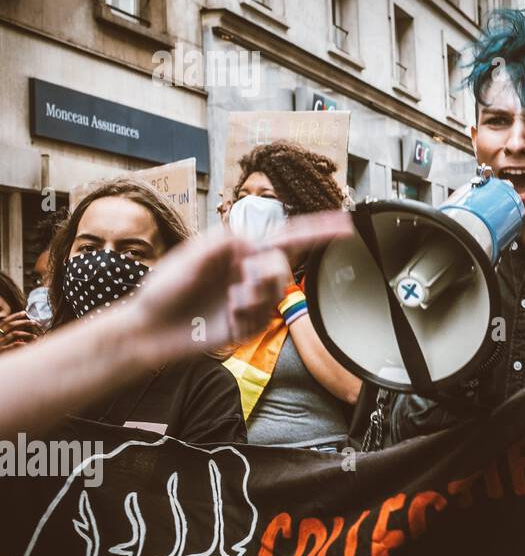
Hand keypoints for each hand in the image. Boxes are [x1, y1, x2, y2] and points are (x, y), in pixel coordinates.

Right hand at [0, 311, 40, 352]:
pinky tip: (28, 344)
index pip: (6, 321)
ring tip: (35, 336)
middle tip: (35, 322)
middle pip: (11, 325)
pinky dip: (21, 344)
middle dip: (24, 322)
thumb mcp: (0, 337)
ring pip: (14, 334)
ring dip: (26, 334)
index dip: (15, 316)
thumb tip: (20, 327)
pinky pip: (13, 345)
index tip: (25, 312)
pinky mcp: (1, 350)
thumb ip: (7, 332)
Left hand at [122, 211, 351, 362]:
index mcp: (239, 251)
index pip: (285, 237)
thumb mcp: (188, 257)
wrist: (148, 330)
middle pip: (282, 266)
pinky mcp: (246, 324)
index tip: (345, 224)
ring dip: (256, 298)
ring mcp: (249, 299)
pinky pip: (263, 319)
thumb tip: (250, 245)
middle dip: (270, 274)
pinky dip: (248, 318)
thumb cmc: (163, 291)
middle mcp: (248, 272)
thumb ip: (222, 244)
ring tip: (232, 304)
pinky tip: (228, 319)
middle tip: (245, 283)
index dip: (317, 230)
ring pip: (275, 293)